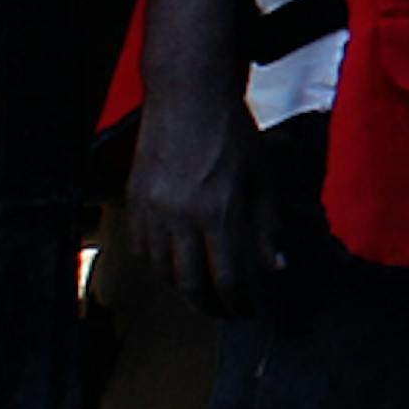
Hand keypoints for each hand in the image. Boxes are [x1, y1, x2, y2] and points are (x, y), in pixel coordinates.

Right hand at [114, 94, 260, 315]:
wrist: (187, 96)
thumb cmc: (232, 134)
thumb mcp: (263, 178)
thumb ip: (267, 228)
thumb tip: (274, 269)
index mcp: (219, 211)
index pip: (228, 278)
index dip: (239, 303)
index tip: (248, 311)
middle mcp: (181, 216)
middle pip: (190, 284)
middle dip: (210, 306)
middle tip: (224, 312)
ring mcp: (152, 209)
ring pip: (161, 271)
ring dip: (182, 288)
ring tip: (201, 291)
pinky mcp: (134, 200)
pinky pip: (140, 249)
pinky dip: (157, 266)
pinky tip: (173, 265)